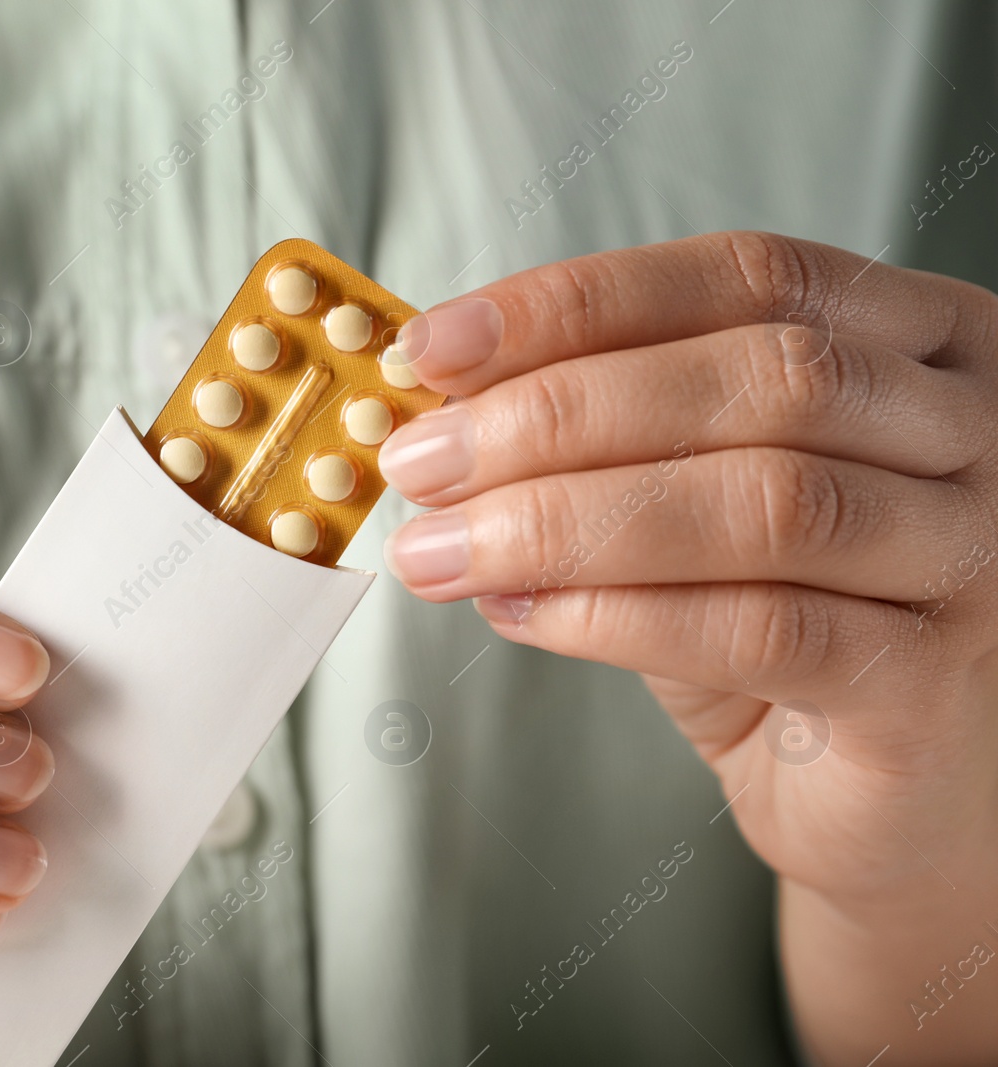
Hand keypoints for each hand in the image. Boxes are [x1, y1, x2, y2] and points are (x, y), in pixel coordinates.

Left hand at [378, 232, 997, 1062]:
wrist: (890, 788)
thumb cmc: (790, 620)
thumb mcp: (697, 498)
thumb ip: (612, 441)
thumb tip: (449, 409)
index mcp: (922, 341)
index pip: (750, 276)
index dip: (579, 303)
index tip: (437, 345)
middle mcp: (974, 430)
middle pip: (760, 378)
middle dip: (556, 414)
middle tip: (422, 461)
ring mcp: (971, 557)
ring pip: (761, 504)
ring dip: (565, 521)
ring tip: (444, 548)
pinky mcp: (928, 683)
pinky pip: (761, 629)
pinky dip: (614, 615)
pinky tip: (520, 613)